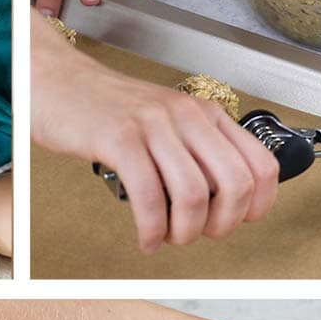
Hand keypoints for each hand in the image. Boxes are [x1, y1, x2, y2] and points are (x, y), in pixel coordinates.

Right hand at [32, 13, 278, 252]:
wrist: (58, 82)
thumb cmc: (107, 110)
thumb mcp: (166, 123)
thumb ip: (194, 153)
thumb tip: (220, 203)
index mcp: (205, 114)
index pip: (262, 165)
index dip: (257, 206)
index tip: (236, 222)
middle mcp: (187, 116)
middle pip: (235, 184)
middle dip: (223, 225)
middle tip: (199, 234)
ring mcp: (154, 126)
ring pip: (194, 195)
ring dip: (184, 232)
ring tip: (168, 237)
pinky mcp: (120, 139)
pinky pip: (149, 196)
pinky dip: (151, 229)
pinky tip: (145, 237)